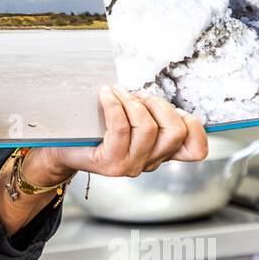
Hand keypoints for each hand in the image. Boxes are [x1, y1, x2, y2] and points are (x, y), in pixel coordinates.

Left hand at [35, 85, 208, 180]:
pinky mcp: (110, 164)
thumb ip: (150, 112)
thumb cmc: (96, 127)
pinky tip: (105, 94)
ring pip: (148, 128)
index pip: (196, 150)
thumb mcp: (130, 118)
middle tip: (138, 96)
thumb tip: (160, 97)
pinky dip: (115, 105)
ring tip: (118, 93)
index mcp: (160, 152)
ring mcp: (131, 165)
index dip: (194, 127)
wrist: (63, 147)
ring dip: (133, 102)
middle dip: (159, 104)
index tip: (174, 109)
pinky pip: (121, 128)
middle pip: (175, 131)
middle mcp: (150, 162)